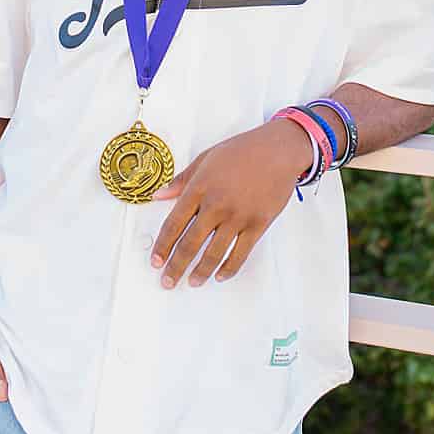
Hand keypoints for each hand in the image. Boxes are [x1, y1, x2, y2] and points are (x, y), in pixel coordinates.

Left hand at [151, 120, 314, 288]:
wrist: (278, 150)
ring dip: (200, 272)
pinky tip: (220, 275)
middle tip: (167, 281)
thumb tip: (158, 195)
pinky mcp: (258, 224)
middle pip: (190, 244)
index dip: (162, 246)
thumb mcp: (205, 158)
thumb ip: (181, 180)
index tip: (155, 261)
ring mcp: (238, 217)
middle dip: (176, 266)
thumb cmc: (241, 151)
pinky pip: (240, 253)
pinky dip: (228, 268)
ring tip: (192, 282)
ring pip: (214, 253)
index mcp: (199, 188)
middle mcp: (216, 205)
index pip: (174, 223)